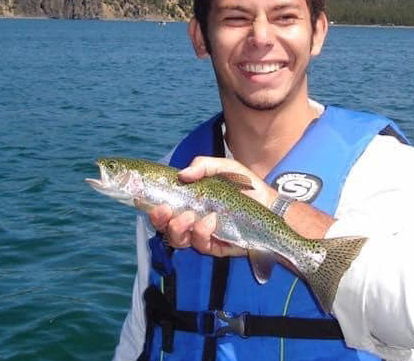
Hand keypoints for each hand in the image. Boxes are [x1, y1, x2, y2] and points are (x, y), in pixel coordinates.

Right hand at [147, 157, 275, 256]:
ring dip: (178, 228)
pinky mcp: (215, 247)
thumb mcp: (225, 168)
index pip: (161, 205)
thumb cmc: (246, 186)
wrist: (271, 206)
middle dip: (158, 219)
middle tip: (164, 209)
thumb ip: (204, 166)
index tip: (142, 197)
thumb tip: (183, 175)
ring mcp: (201, 234)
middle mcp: (190, 219)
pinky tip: (211, 221)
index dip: (147, 203)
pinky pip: (200, 244)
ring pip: (177, 239)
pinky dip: (202, 232)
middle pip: (163, 226)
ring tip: (191, 216)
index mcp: (188, 201)